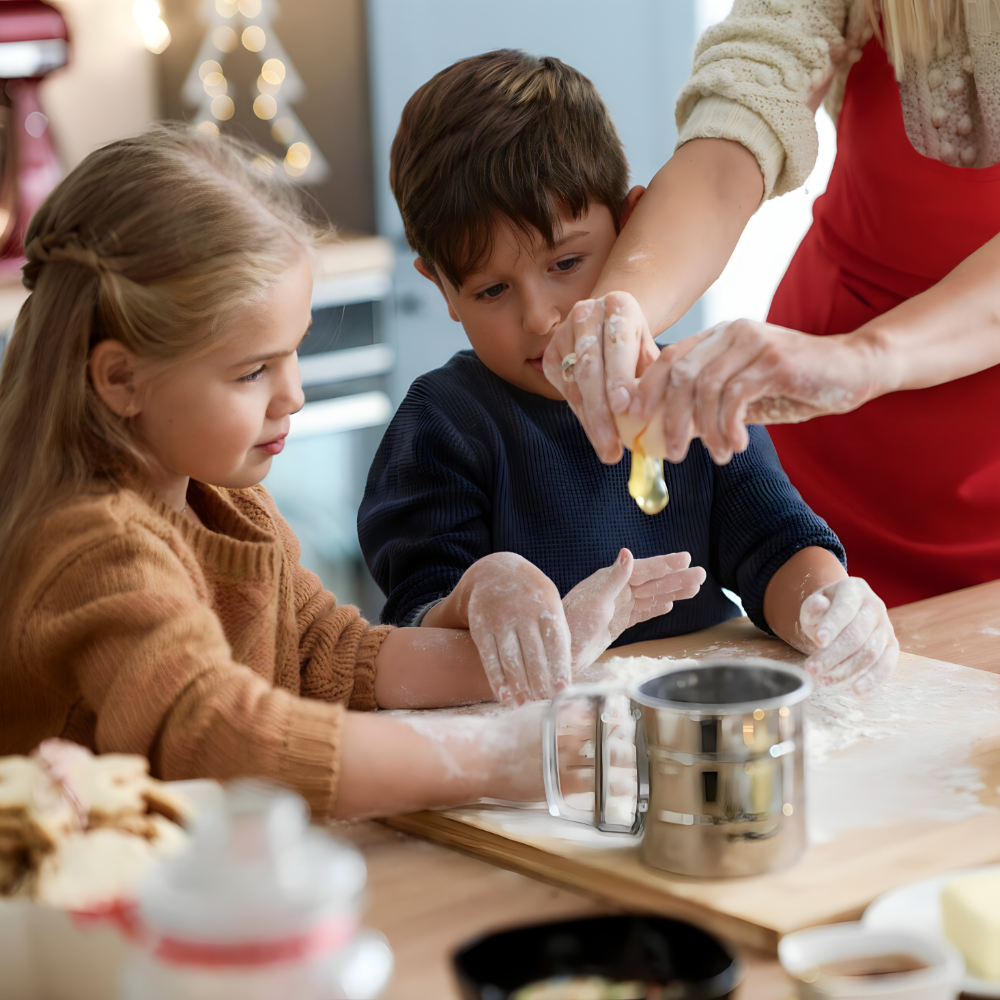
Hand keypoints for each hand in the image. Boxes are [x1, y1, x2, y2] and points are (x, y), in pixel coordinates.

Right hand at [460, 552, 572, 704]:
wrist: (494, 571)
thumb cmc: (531, 596)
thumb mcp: (550, 603)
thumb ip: (558, 633)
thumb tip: (565, 671)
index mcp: (546, 607)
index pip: (556, 645)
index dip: (559, 670)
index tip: (563, 692)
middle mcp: (523, 613)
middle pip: (534, 656)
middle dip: (541, 684)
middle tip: (546, 707)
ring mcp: (500, 619)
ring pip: (511, 660)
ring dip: (519, 687)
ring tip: (526, 705)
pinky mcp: (480, 626)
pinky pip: (489, 657)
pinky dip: (496, 679)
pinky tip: (503, 695)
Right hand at [484, 698, 636, 803]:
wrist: (481, 758)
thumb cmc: (505, 734)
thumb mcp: (534, 711)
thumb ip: (560, 707)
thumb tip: (582, 703)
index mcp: (558, 714)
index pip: (596, 711)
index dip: (616, 715)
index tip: (629, 716)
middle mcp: (563, 735)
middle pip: (605, 735)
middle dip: (624, 738)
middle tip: (636, 740)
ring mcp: (561, 760)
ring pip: (602, 760)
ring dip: (624, 762)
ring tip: (636, 764)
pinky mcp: (558, 784)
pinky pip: (592, 786)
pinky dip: (611, 787)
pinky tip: (624, 789)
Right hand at [542, 291, 659, 463]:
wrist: (612, 328)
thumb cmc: (640, 346)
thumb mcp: (654, 354)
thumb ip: (659, 378)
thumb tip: (671, 417)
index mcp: (619, 305)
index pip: (617, 344)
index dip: (619, 378)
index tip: (626, 409)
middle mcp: (587, 313)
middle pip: (590, 366)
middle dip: (600, 409)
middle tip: (611, 444)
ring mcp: (564, 333)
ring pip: (574, 381)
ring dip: (590, 419)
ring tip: (606, 448)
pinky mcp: (551, 354)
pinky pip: (563, 388)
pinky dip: (580, 413)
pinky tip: (595, 432)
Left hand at [562, 548, 705, 672]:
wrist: (560, 651)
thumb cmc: (571, 625)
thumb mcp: (594, 601)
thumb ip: (614, 578)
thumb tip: (627, 553)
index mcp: (610, 580)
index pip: (644, 569)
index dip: (665, 564)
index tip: (686, 558)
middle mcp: (616, 590)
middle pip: (653, 582)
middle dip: (677, 578)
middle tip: (701, 574)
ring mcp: (618, 606)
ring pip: (651, 596)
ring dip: (673, 592)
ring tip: (694, 588)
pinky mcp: (617, 622)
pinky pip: (642, 612)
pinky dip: (656, 608)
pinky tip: (669, 604)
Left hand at [628, 318, 879, 464]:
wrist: (854, 369)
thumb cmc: (798, 384)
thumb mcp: (747, 395)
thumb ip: (712, 405)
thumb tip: (672, 430)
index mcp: (719, 337)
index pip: (668, 359)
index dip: (645, 389)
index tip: (632, 419)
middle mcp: (732, 333)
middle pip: (680, 375)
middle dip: (669, 418)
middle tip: (673, 454)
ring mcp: (753, 343)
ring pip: (705, 389)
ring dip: (705, 430)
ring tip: (717, 455)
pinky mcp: (775, 360)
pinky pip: (734, 397)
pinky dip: (728, 427)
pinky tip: (736, 446)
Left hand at [798, 577, 897, 692]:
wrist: (842, 613)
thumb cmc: (825, 610)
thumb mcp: (814, 605)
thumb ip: (813, 607)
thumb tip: (818, 605)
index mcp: (854, 589)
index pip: (844, 609)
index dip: (832, 625)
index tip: (818, 641)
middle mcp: (874, 606)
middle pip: (856, 634)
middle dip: (832, 655)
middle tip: (812, 670)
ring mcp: (886, 626)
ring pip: (869, 652)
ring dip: (846, 670)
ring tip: (824, 680)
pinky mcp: (892, 645)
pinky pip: (887, 664)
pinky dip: (873, 679)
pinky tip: (856, 690)